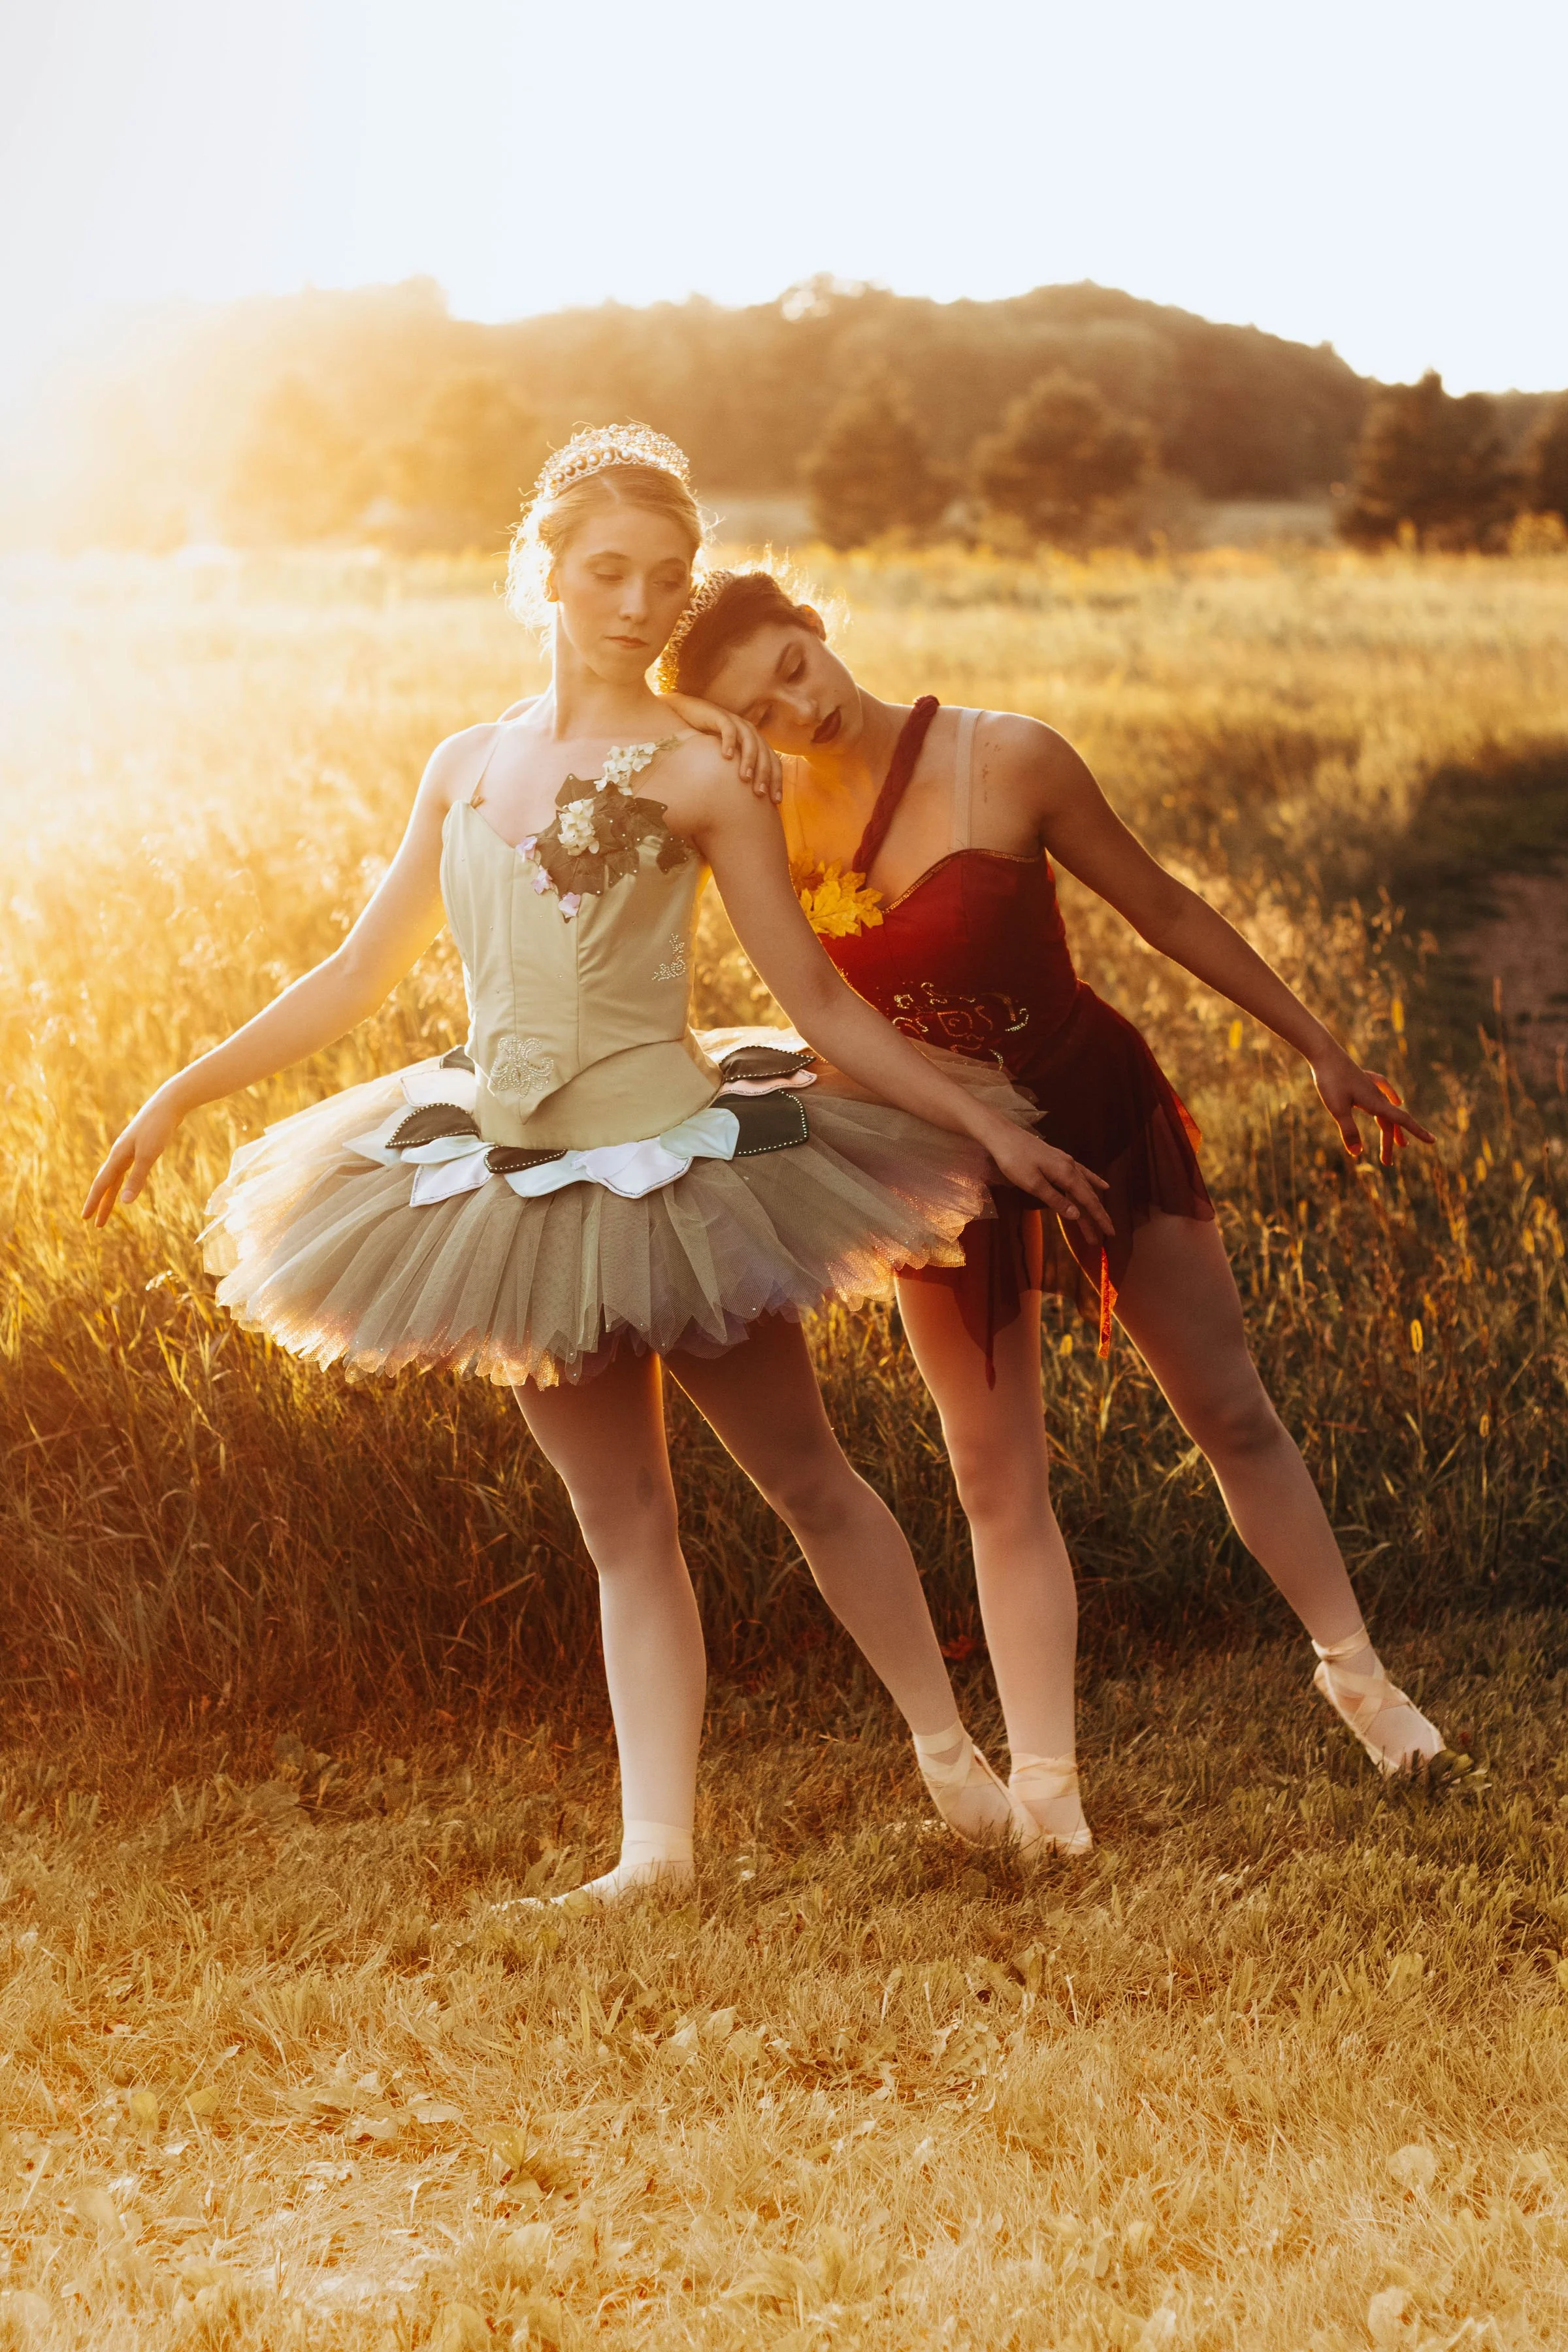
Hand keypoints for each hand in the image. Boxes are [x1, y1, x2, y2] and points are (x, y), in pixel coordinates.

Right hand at [83, 1092, 183, 1226]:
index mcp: (118, 1156)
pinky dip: (122, 1182)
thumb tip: (126, 1202)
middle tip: (96, 1224)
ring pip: (116, 1177)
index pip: (101, 1185)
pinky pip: (126, 1170)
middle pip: (107, 1184)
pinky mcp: (140, 1147)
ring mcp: (129, 1150)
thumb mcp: (148, 1155)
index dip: (94, 1202)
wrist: (168, 1104)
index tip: (85, 1218)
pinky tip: (124, 1184)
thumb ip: (137, 1179)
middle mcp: (120, 1154)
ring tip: (107, 1210)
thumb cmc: (158, 1128)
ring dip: (112, 1195)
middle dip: (101, 1204)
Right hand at [662, 692, 782, 802]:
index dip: (776, 781)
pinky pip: (728, 729)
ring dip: (749, 760)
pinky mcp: (720, 716)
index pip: (773, 762)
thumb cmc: (708, 742)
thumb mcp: (726, 760)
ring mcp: (736, 723)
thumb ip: (737, 773)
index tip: (775, 801)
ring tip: (745, 778)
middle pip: (764, 753)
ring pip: (749, 741)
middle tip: (759, 793)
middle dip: (764, 774)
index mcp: (755, 742)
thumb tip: (745, 801)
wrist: (688, 715)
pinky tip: (726, 756)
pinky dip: (729, 742)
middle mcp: (749, 732)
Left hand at [984, 1124, 1113, 1239]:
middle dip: (1098, 1216)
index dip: (1099, 1218)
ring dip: (1094, 1203)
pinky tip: (1103, 1185)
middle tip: (1107, 1234)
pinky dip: (1093, 1181)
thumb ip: (1056, 1200)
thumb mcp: (1033, 1184)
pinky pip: (1082, 1173)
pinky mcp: (1059, 1159)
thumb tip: (1077, 1215)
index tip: (1110, 1233)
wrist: (1003, 1135)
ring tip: (1102, 1218)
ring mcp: (1066, 1162)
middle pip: (1088, 1196)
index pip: (1088, 1201)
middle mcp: (1071, 1168)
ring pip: (1085, 1186)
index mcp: (1066, 1175)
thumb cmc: (1014, 1160)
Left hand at [1312, 1047, 1434, 1167]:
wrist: (1324, 1051)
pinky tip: (1396, 1099)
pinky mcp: (1362, 1079)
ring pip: (1386, 1109)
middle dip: (1390, 1142)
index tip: (1432, 1141)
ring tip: (1398, 1142)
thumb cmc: (1330, 1080)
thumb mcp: (1337, 1109)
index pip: (1401, 1120)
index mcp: (1375, 1102)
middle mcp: (1376, 1095)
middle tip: (1387, 1163)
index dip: (1417, 1131)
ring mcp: (1370, 1086)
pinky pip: (1382, 1090)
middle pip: (1389, 1121)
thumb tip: (1358, 1154)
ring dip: (1390, 1127)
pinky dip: (1390, 1097)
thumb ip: (1349, 1130)